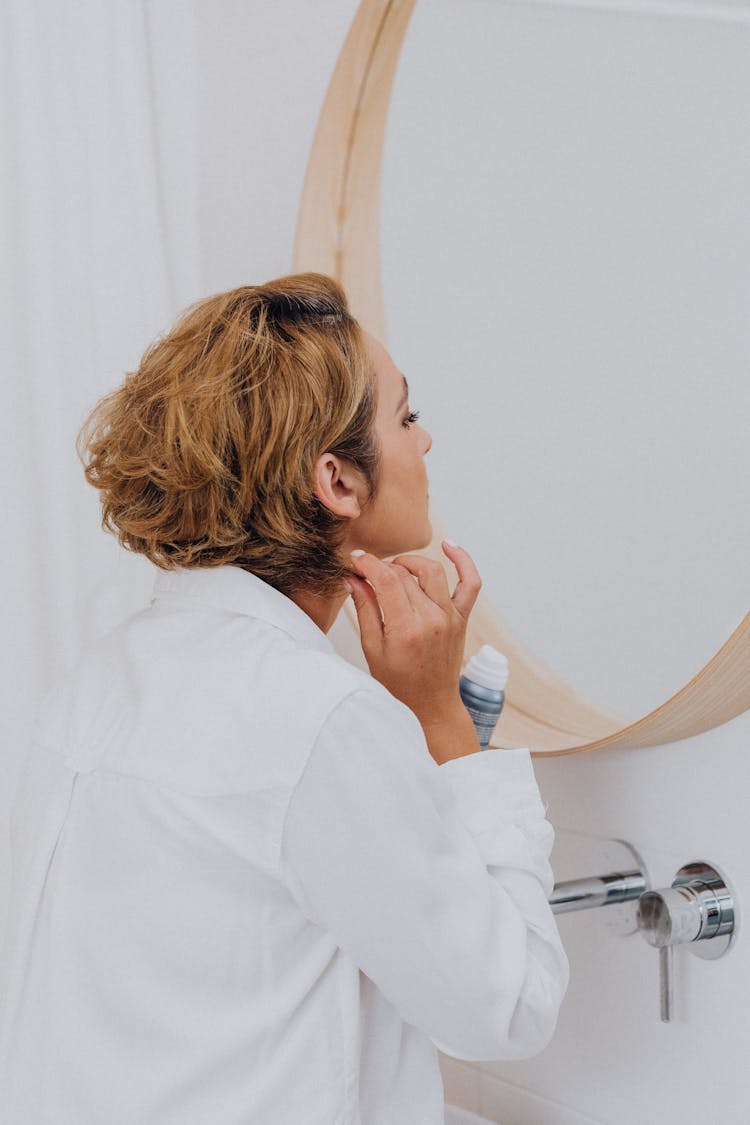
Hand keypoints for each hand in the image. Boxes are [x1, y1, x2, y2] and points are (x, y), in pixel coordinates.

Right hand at [345, 541, 481, 726]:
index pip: (387, 579)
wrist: (431, 705)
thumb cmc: (399, 684)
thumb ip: (365, 610)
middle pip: (405, 574)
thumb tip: (354, 579)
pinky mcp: (461, 618)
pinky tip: (449, 546)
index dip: (368, 564)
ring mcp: (450, 617)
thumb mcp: (372, 649)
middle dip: (382, 566)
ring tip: (394, 568)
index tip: (356, 560)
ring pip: (432, 570)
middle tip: (367, 571)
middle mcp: (432, 619)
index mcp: (406, 629)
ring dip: (411, 562)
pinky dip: (464, 561)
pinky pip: (470, 583)